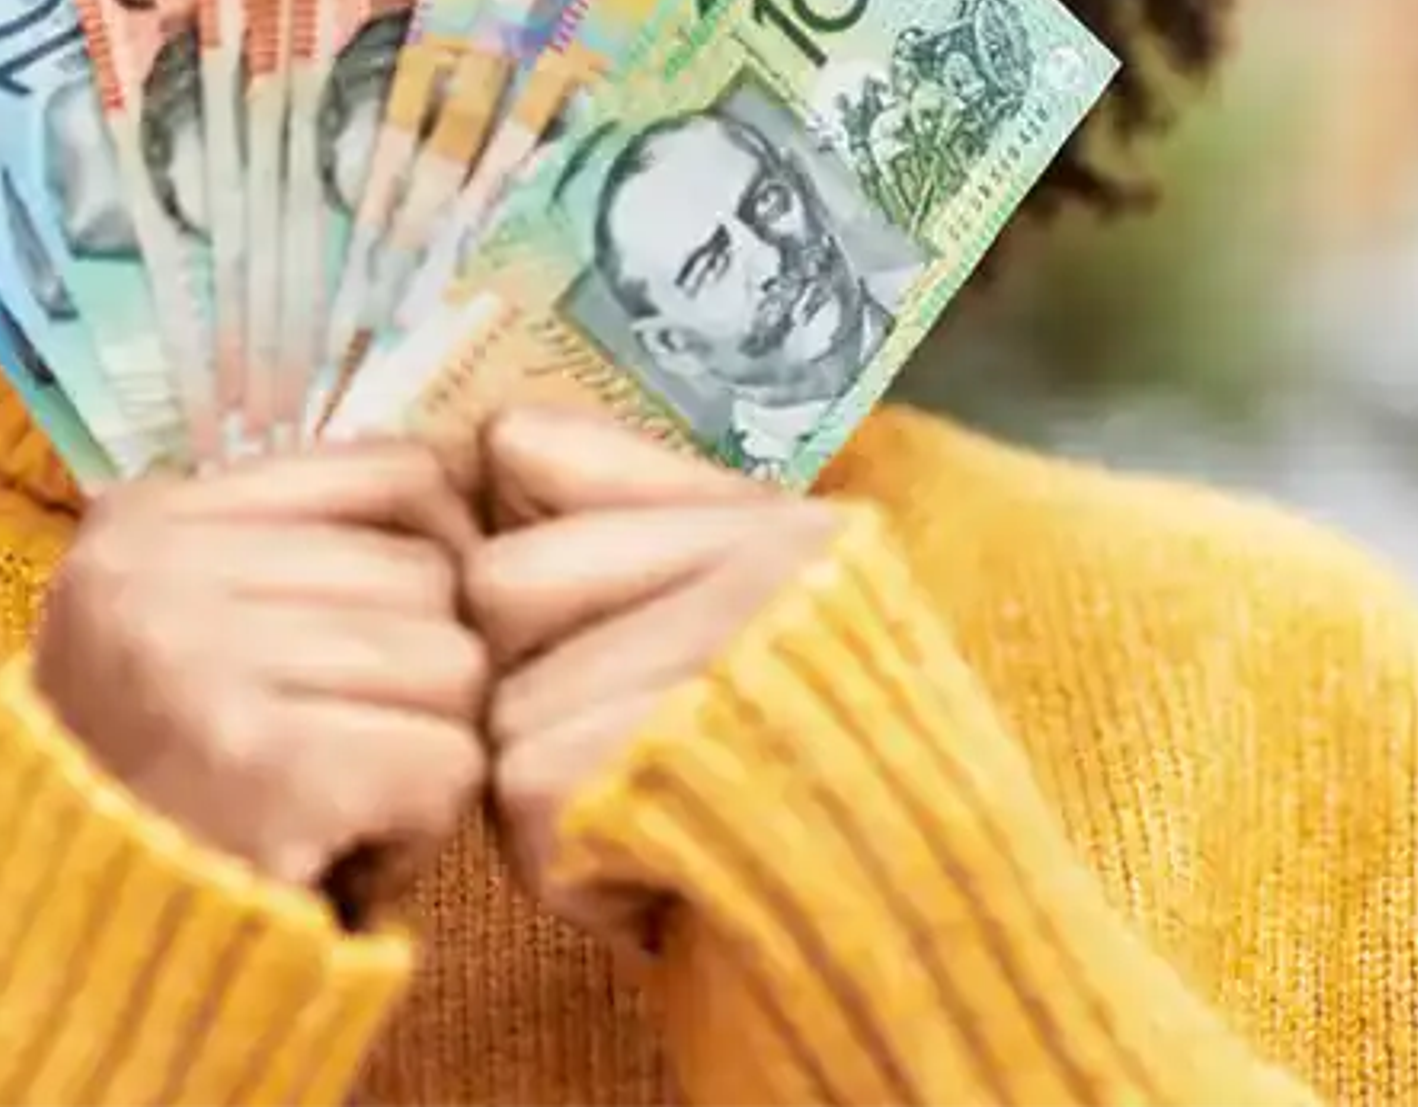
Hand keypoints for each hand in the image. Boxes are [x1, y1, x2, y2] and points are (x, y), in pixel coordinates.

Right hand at [34, 442, 489, 915]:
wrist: (72, 971)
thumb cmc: (170, 789)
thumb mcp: (194, 624)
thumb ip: (301, 545)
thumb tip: (485, 476)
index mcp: (142, 516)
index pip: (397, 470)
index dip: (444, 556)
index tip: (403, 639)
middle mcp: (155, 572)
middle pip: (434, 576)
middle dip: (422, 680)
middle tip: (337, 755)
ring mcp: (201, 663)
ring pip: (455, 666)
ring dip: (423, 757)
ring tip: (329, 805)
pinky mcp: (264, 765)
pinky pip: (450, 761)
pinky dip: (420, 830)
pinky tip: (338, 853)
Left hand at [463, 406, 850, 942]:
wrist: (933, 970)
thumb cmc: (834, 818)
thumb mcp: (755, 635)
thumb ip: (636, 520)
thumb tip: (485, 450)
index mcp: (783, 519)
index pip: (525, 447)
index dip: (532, 559)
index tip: (596, 640)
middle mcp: (763, 561)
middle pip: (497, 583)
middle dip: (534, 687)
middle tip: (642, 762)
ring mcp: (710, 662)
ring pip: (501, 702)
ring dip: (553, 795)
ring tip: (670, 828)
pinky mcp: (645, 777)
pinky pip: (519, 801)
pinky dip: (575, 871)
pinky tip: (669, 884)